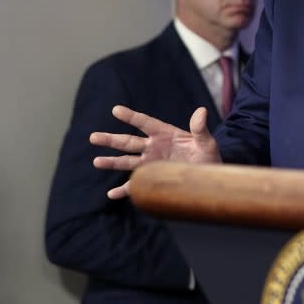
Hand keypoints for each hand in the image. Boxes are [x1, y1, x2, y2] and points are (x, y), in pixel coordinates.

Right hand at [90, 105, 220, 198]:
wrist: (211, 178)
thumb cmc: (209, 156)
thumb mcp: (207, 142)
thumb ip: (200, 129)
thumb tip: (201, 112)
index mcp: (165, 134)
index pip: (145, 123)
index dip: (131, 116)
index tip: (116, 109)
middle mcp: (154, 147)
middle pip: (129, 142)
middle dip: (111, 140)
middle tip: (93, 137)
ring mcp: (151, 164)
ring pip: (127, 162)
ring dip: (112, 162)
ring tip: (96, 161)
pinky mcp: (153, 180)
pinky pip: (135, 186)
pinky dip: (124, 191)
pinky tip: (111, 194)